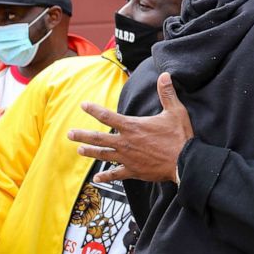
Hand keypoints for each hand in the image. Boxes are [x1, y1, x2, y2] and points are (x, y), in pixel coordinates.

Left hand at [68, 73, 193, 183]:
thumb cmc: (179, 136)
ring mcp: (128, 158)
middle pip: (99, 138)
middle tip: (70, 134)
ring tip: (80, 150)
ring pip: (104, 155)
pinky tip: (97, 178)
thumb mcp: (175, 111)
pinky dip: (106, 176)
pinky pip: (116, 174)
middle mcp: (126, 142)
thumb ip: (167, 93)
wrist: (184, 161)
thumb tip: (165, 75)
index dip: (94, 110)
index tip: (83, 105)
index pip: (108, 116)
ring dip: (90, 152)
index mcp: (133, 127)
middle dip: (83, 135)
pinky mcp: (133, 171)